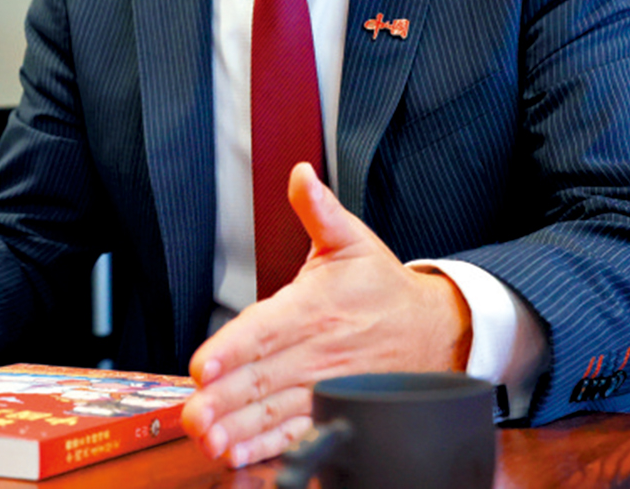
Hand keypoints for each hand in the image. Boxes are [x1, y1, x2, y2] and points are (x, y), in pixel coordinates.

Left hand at [181, 163, 472, 467]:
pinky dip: (268, 448)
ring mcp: (325, 385)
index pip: (267, 328)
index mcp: (315, 307)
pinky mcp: (333, 408)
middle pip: (265, 377)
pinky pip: (297, 432)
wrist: (436, 330)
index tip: (203, 365)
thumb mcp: (351, 240)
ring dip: (241, 429)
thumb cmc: (382, 287)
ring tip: (209, 439)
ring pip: (276, 411)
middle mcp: (318, 350)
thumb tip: (301, 174)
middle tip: (193, 413)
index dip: (234, 348)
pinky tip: (239, 454)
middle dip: (227, 398)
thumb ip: (318, 210)